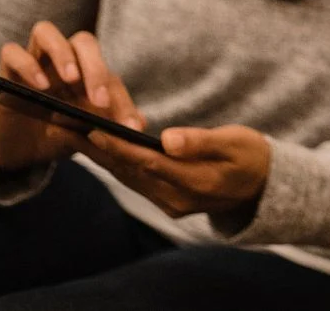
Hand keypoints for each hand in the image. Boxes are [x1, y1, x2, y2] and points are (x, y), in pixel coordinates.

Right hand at [0, 21, 143, 172]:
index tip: (127, 126)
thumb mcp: (86, 135)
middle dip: (95, 67)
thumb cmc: (59, 134)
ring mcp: (34, 61)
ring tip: (70, 79)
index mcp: (87, 72)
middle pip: (83, 41)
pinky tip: (40, 86)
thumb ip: (110, 128)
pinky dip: (27, 64)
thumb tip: (140, 125)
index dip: (122, 100)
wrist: (19, 149)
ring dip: (61, 53)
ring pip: (45, 32)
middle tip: (98, 99)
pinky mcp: (6, 71)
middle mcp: (62, 60)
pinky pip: (12, 52)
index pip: (109, 74)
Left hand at [66, 125, 270, 219]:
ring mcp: (170, 203)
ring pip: (127, 177)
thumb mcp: (235, 142)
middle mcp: (175, 199)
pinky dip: (116, 163)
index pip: (145, 161)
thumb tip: (167, 138)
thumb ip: (201, 142)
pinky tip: (100, 148)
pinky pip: (135, 180)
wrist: (262, 187)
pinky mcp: (166, 201)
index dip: (117, 145)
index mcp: (193, 182)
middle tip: (67, 125)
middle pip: (128, 171)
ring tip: (73, 133)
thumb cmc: (251, 155)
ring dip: (101, 156)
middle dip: (97, 148)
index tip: (91, 126)